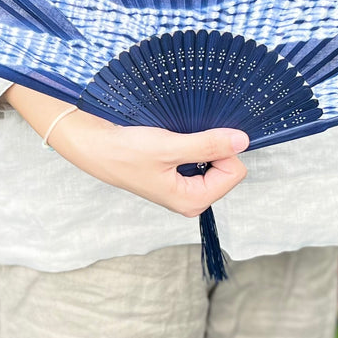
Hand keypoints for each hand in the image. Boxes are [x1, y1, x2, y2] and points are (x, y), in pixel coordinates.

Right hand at [6, 86, 249, 217]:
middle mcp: (191, 198)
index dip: (223, 150)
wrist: (94, 146)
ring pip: (214, 160)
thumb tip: (242, 141)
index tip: (200, 137)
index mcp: (192, 201)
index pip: (235, 172)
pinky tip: (173, 138)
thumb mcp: (169, 146)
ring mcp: (184, 187)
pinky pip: (200, 156)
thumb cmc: (124, 152)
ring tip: (176, 138)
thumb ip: (208, 145)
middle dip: (213, 148)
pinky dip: (193, 143)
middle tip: (185, 137)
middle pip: (228, 167)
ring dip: (202, 144)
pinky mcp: (176, 174)